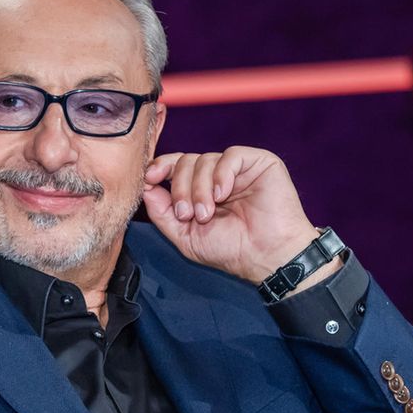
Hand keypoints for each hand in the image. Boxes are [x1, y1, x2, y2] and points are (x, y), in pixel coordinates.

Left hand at [143, 147, 330, 285]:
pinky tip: (223, 195)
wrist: (267, 257)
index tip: (150, 178)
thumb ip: (162, 212)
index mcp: (201, 189)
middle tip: (189, 214)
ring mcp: (238, 169)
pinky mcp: (259, 163)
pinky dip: (221, 175)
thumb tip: (145, 186)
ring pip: (204, 159)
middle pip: (186, 161)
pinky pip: (230, 156)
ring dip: (200, 188)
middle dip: (181, 188)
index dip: (160, 167)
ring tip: (208, 214)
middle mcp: (218, 176)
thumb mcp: (185, 236)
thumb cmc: (230, 250)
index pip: (175, 166)